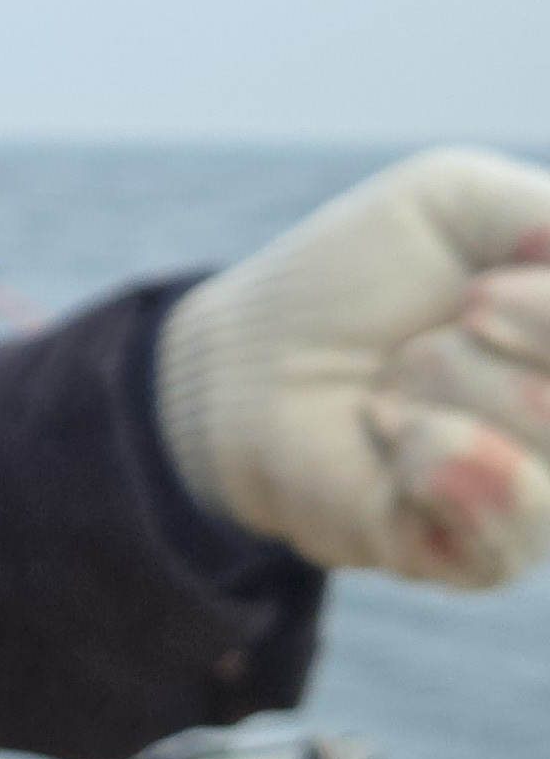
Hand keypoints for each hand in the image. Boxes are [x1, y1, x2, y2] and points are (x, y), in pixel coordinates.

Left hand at [155, 148, 549, 586]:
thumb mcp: (460, 202)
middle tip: (434, 336)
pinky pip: (510, 521)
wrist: (248, 359)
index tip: (476, 292)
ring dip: (456, 388)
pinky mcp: (486, 555)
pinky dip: (441, 461)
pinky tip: (395, 439)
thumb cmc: (361, 276)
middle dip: (505, 342)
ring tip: (397, 389)